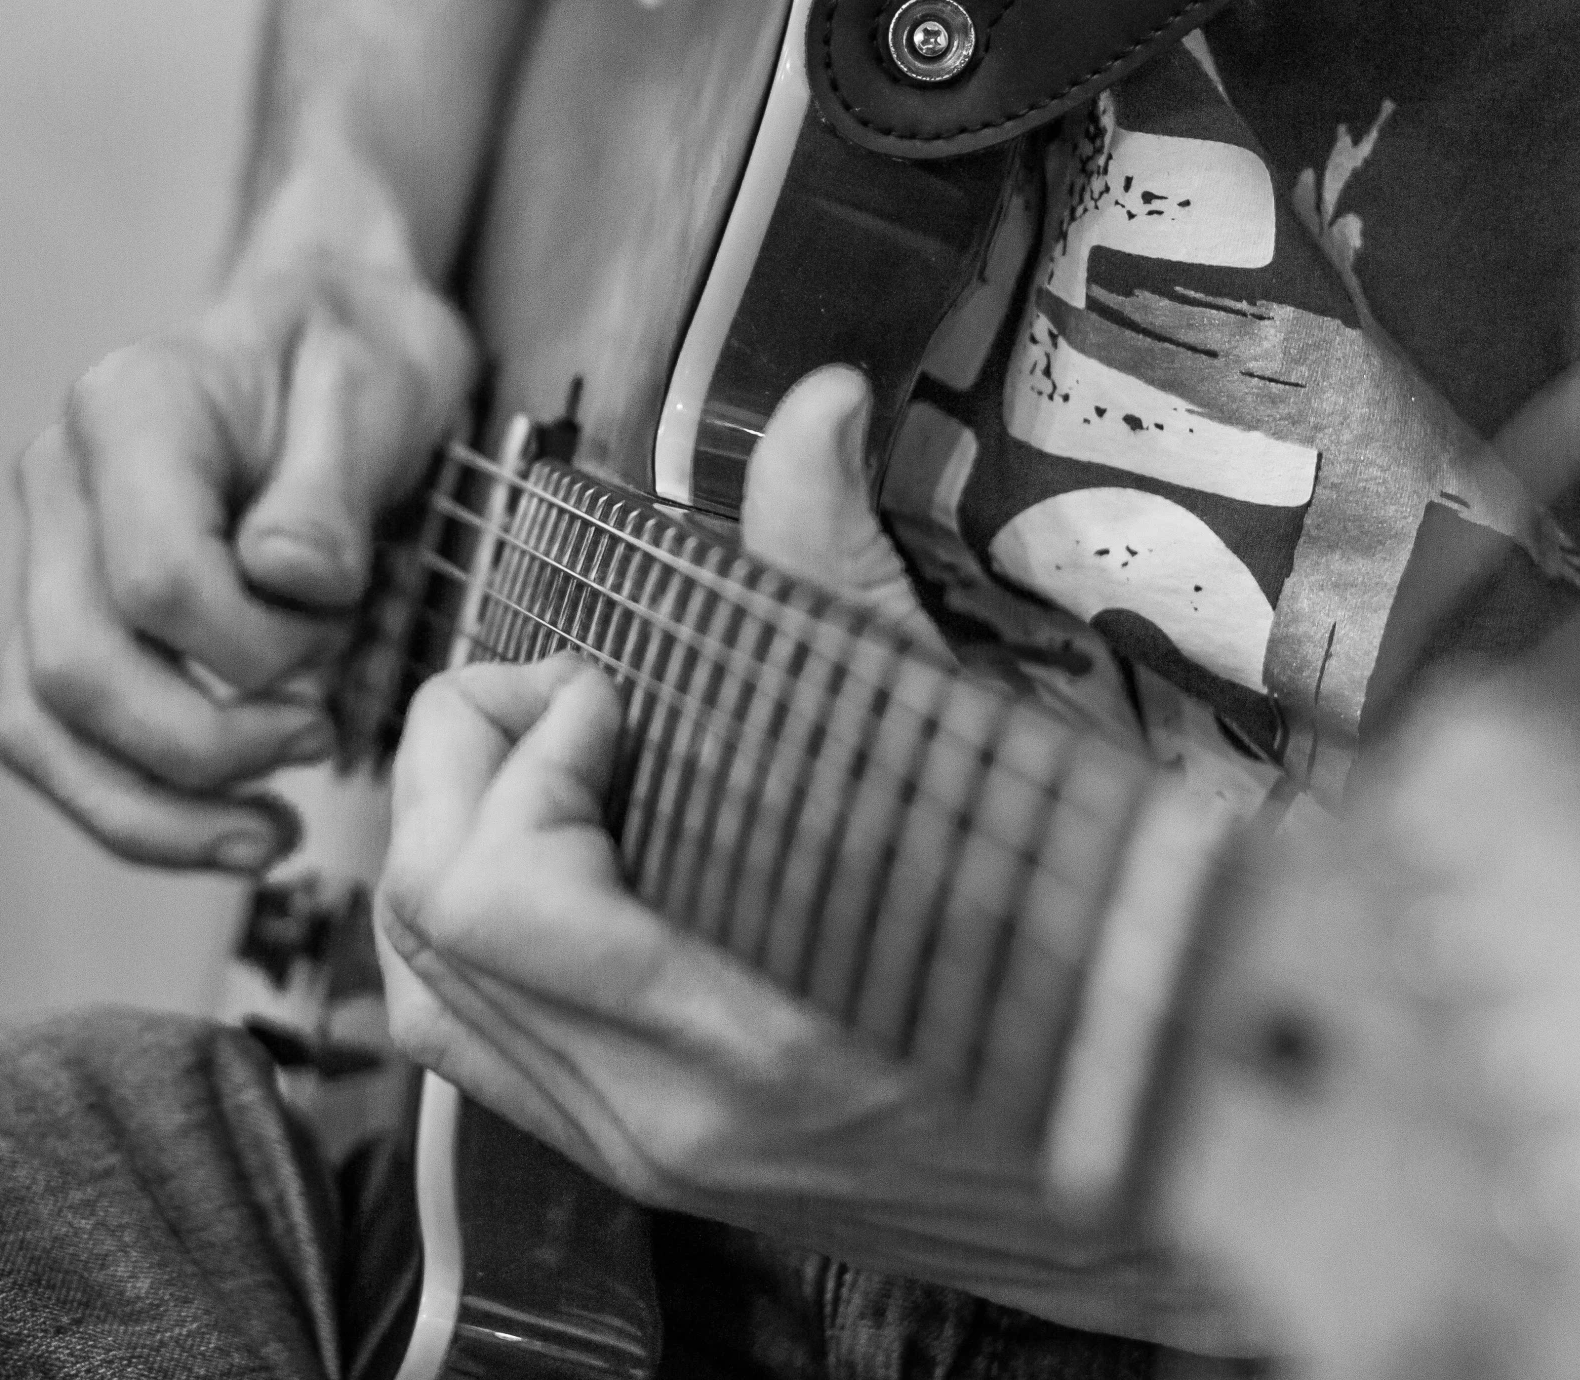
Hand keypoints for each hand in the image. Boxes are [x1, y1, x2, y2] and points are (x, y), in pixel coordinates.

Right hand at [0, 253, 474, 869]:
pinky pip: (54, 741)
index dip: (255, 650)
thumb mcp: (381, 384)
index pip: (155, 580)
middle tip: (320, 737)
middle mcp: (59, 482)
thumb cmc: (358, 354)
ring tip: (272, 834)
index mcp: (130, 409)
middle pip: (77, 669)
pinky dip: (136, 809)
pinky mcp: (59, 617)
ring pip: (40, 726)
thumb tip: (286, 581)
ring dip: (158, 810)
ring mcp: (44, 554)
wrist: (327, 328)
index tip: (341, 632)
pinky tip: (229, 828)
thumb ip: (332, 486)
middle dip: (208, 746)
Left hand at [375, 368, 1238, 1347]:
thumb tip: (811, 408)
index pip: (493, 894)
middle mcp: (668, 1110)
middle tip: (573, 704)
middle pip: (426, 925)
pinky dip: (476, 934)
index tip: (616, 690)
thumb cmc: (1087, 964)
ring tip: (560, 770)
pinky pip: (474, 1044)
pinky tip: (564, 861)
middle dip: (462, 769)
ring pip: (426, 991)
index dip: (523, 749)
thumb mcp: (976, 761)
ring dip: (457, 845)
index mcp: (748, 1023)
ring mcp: (645, 1151)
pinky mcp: (644, 1165)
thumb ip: (850, 587)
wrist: (1153, 1171)